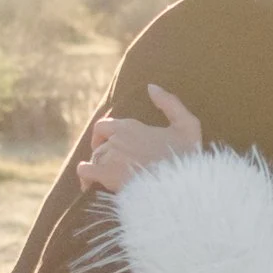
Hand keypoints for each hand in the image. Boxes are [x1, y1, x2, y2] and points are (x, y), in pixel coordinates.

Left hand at [77, 85, 202, 192]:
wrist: (181, 185)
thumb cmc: (186, 157)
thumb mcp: (187, 125)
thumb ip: (170, 103)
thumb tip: (152, 87)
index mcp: (131, 126)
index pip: (103, 126)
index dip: (102, 135)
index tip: (108, 143)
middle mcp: (117, 139)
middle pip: (99, 146)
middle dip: (104, 155)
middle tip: (112, 166)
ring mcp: (110, 157)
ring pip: (95, 159)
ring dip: (99, 168)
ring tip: (108, 179)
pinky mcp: (106, 175)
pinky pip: (85, 172)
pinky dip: (85, 177)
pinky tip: (89, 185)